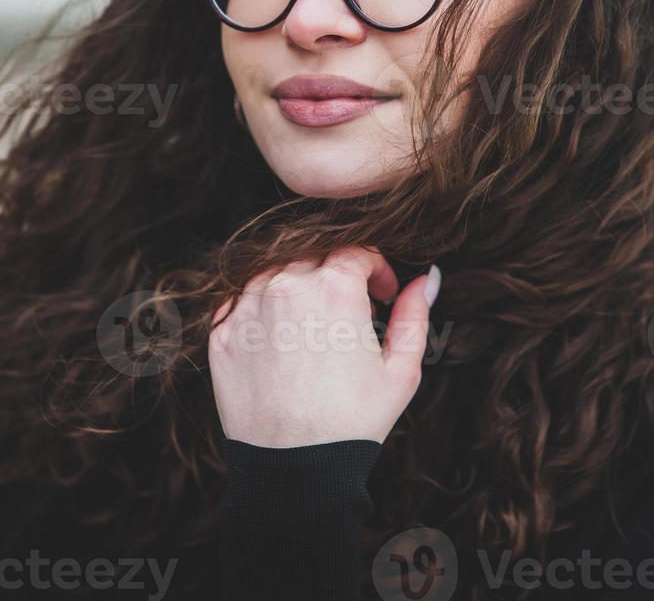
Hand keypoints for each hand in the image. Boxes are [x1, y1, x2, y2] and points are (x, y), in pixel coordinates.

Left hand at [208, 246, 439, 446]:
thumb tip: (427, 279)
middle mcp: (286, 286)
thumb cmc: (354, 423)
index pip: (357, 252)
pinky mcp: (222, 333)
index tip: (383, 296)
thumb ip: (415, 315)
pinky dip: (264, 311)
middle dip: (338, 278)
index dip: (377, 271)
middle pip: (316, 258)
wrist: (295, 470)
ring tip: (315, 329)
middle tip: (351, 316)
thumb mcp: (401, 370)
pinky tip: (282, 342)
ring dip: (299, 289)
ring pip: (277, 273)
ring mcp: (248, 308)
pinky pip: (242, 302)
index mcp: (333, 288)